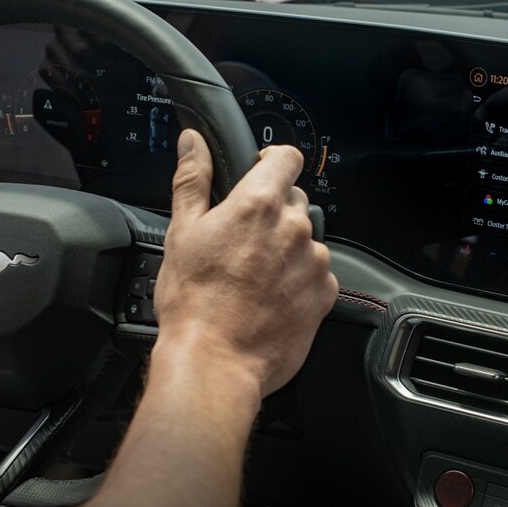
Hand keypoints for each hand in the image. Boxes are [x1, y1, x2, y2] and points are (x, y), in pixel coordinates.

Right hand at [153, 129, 337, 397]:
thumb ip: (192, 180)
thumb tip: (193, 143)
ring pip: (307, 239)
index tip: (260, 173)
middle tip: (243, 243)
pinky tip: (272, 297)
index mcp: (259, 204)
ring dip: (288, 249)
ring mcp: (315, 261)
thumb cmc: (193, 303)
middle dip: (272, 213)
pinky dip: (300, 280)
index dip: (271, 161)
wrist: (215, 362)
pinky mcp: (325, 294)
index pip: (286, 157)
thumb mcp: (181, 233)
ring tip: (255, 278)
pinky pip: (318, 274)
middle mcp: (295, 227)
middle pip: (294, 200)